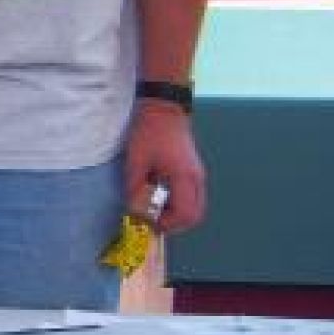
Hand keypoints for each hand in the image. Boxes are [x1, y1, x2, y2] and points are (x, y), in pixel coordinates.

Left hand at [125, 102, 205, 232]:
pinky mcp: (195, 172)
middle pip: (196, 215)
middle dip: (176, 224)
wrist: (165, 110)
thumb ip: (135, 188)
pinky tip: (163, 196)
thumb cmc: (149, 134)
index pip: (184, 214)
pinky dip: (181, 204)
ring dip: (178, 214)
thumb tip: (135, 210)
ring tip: (157, 208)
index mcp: (184, 177)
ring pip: (197, 207)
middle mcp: (197, 179)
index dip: (168, 224)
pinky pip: (194, 197)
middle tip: (155, 221)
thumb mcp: (135, 161)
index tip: (150, 222)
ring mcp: (199, 175)